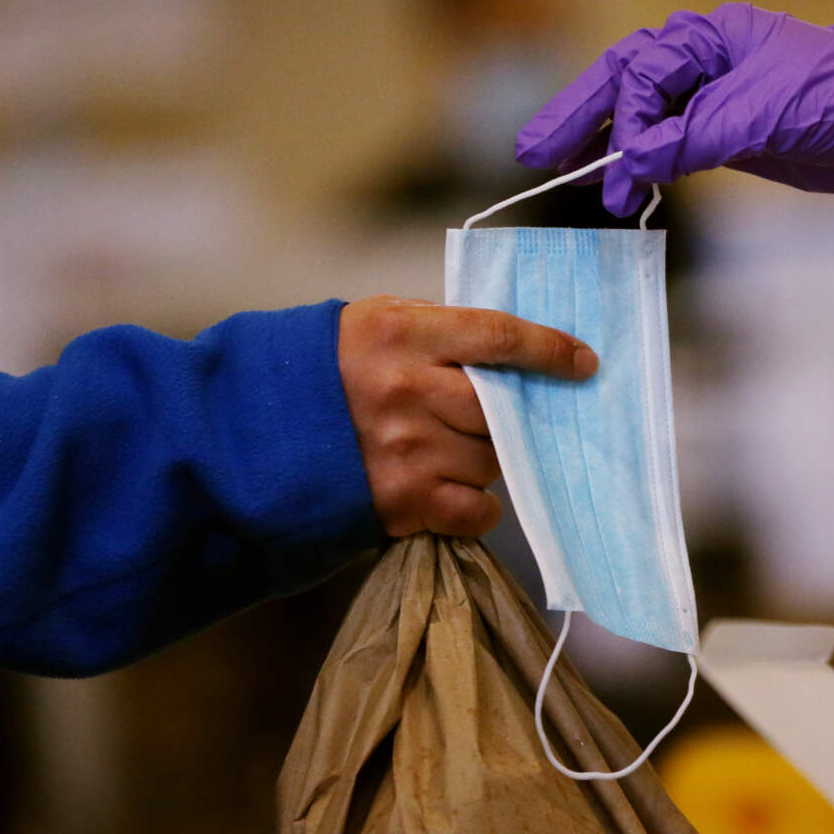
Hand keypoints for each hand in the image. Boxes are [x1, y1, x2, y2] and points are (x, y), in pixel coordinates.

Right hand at [337, 297, 596, 536]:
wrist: (250, 436)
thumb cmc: (323, 369)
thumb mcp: (372, 324)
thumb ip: (436, 328)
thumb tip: (506, 347)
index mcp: (402, 334)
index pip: (499, 336)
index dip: (550, 349)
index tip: (583, 362)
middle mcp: (407, 390)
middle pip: (501, 408)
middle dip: (513, 416)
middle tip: (504, 417)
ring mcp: (405, 450)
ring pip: (492, 460)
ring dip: (490, 458)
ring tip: (456, 449)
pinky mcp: (400, 502)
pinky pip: (475, 509)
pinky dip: (476, 505)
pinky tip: (455, 491)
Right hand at [515, 2, 833, 215]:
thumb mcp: (760, 115)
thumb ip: (693, 137)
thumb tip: (633, 162)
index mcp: (713, 35)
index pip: (645, 70)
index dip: (627, 116)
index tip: (628, 160)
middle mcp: (705, 59)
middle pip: (625, 82)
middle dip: (580, 115)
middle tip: (533, 151)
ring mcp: (713, 96)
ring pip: (643, 116)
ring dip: (612, 150)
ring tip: (584, 184)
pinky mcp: (725, 133)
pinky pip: (668, 144)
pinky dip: (645, 166)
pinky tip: (630, 191)